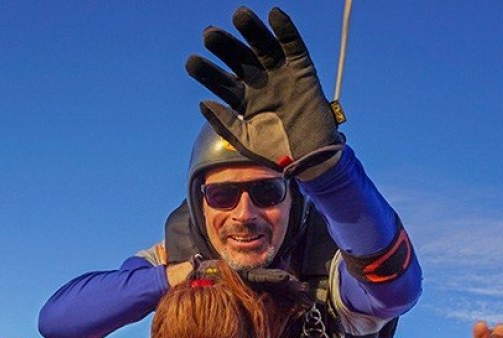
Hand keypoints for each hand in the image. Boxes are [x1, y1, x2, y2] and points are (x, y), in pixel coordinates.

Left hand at [185, 6, 342, 174]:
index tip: (192, 63)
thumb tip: (203, 102)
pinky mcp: (302, 70)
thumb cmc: (277, 152)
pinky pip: (294, 46)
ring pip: (263, 46)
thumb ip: (224, 123)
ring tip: (239, 16)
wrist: (311, 158)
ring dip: (252, 30)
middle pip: (239, 58)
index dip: (207, 72)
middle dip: (225, 46)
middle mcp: (260, 83)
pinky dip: (286, 30)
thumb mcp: (245, 140)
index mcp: (244, 100)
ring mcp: (280, 74)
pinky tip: (274, 15)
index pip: (221, 81)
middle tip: (209, 35)